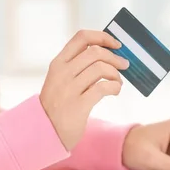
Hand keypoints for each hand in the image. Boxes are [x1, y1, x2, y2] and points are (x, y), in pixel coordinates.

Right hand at [40, 30, 128, 149]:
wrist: (45, 132)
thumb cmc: (58, 105)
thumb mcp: (60, 80)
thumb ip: (77, 66)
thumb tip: (108, 55)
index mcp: (58, 63)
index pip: (82, 37)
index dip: (103, 37)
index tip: (116, 44)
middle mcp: (62, 73)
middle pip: (95, 52)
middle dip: (115, 57)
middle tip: (124, 65)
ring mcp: (69, 89)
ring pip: (100, 68)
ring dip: (115, 74)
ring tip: (118, 82)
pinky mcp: (78, 105)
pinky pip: (103, 88)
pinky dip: (114, 87)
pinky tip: (115, 91)